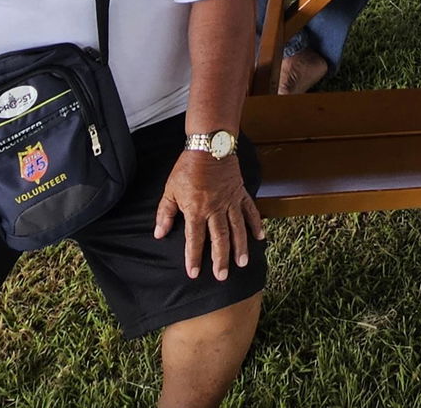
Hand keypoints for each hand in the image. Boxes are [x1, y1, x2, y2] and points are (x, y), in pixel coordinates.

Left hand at [153, 153, 264, 279]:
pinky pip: (250, 211)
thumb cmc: (187, 168)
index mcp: (196, 209)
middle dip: (220, 259)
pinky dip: (256, 224)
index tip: (194, 273)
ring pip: (237, 228)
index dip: (193, 257)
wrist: (209, 145)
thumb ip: (165, 213)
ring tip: (242, 263)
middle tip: (222, 275)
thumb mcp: (170, 189)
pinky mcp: (240, 193)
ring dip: (240, 247)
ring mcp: (230, 201)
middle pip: (219, 238)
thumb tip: (159, 234)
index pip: (195, 239)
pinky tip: (260, 237)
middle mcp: (215, 209)